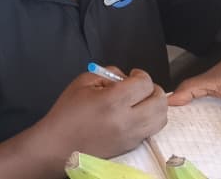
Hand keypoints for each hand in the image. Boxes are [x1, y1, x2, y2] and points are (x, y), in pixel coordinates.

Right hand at [40, 67, 166, 159]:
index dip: (142, 75)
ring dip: (156, 106)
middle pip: (159, 102)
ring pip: (161, 119)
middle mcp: (127, 120)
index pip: (144, 84)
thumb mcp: (82, 82)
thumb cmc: (67, 111)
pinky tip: (136, 114)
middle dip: (154, 89)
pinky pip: (151, 130)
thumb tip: (125, 77)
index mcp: (112, 101)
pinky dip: (150, 119)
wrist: (59, 144)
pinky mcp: (131, 146)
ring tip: (142, 101)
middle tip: (142, 87)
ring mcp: (131, 136)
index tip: (134, 74)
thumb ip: (106, 74)